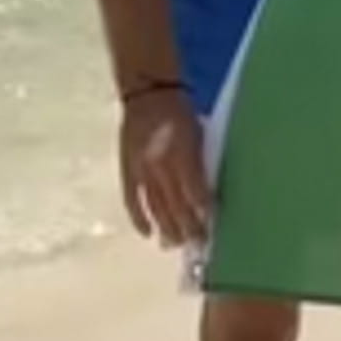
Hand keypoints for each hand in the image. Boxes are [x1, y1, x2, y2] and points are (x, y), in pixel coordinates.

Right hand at [117, 88, 210, 248]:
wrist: (147, 94)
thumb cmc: (181, 112)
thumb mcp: (200, 134)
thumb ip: (202, 163)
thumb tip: (207, 192)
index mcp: (182, 154)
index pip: (195, 192)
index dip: (202, 213)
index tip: (212, 229)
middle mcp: (161, 166)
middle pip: (176, 205)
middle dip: (188, 228)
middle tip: (198, 246)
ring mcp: (142, 170)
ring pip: (156, 207)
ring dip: (166, 228)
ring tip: (175, 245)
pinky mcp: (128, 170)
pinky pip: (133, 200)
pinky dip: (139, 218)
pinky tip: (147, 233)